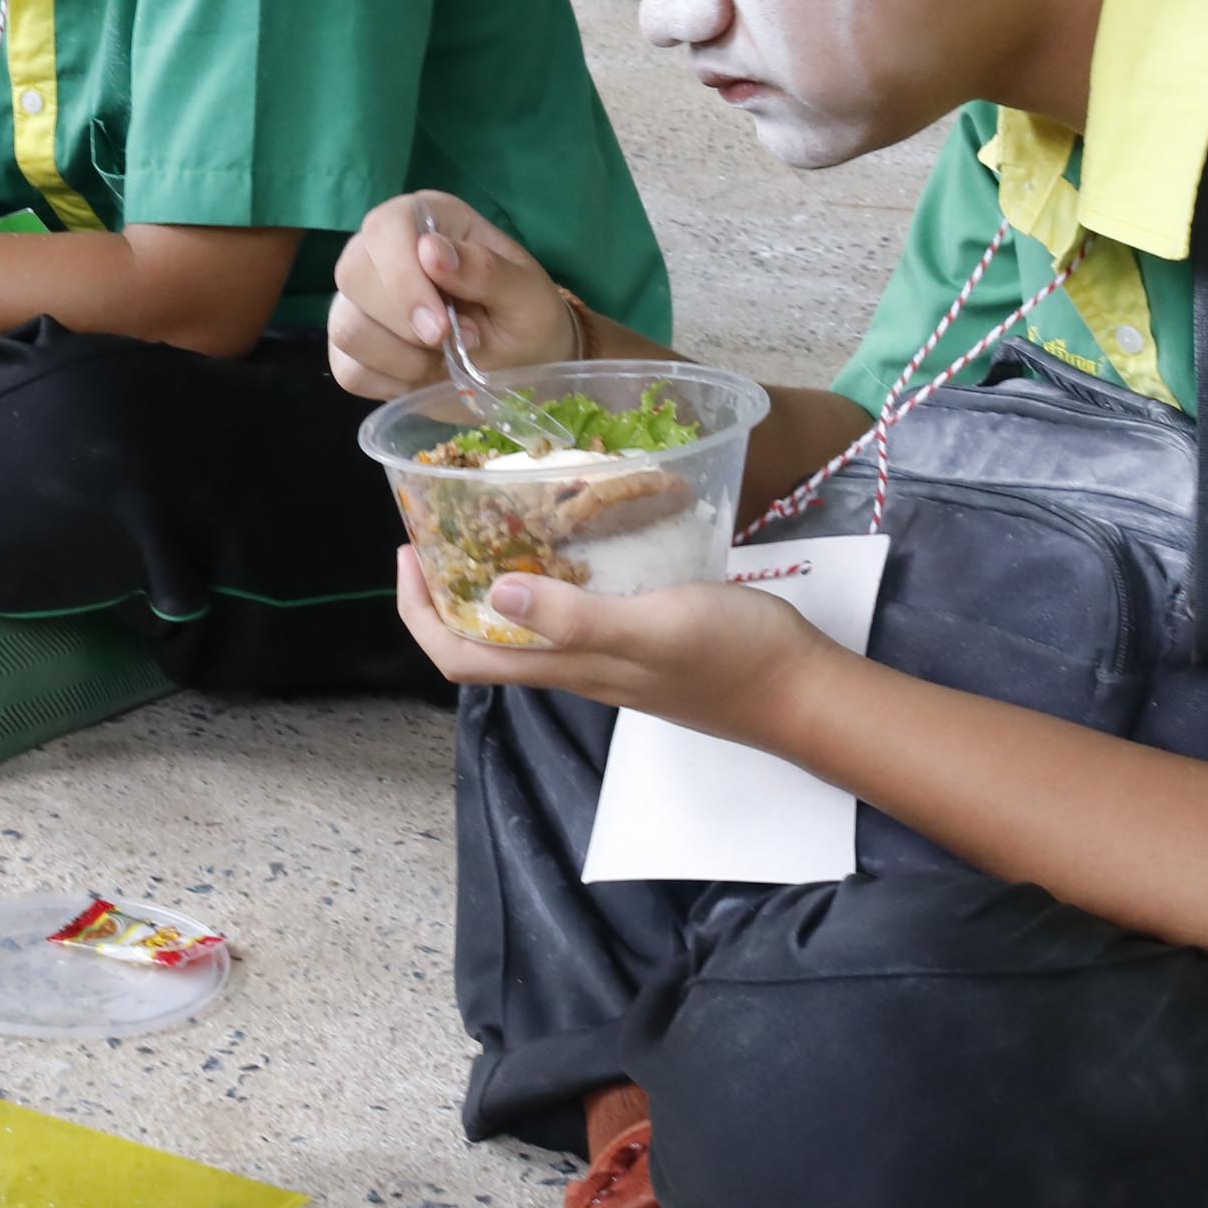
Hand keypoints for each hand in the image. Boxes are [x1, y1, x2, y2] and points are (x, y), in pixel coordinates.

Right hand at [327, 190, 571, 398]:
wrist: (522, 369)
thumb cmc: (527, 320)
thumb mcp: (528, 297)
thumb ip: (486, 270)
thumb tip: (431, 250)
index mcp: (427, 220)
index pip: (386, 228)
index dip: (403, 278)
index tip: (440, 327)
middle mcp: (383, 251)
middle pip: (353, 275)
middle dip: (404, 325)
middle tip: (455, 344)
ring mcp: (361, 299)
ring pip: (345, 326)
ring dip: (401, 358)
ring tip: (443, 360)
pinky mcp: (352, 345)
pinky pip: (347, 368)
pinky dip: (388, 383)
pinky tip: (422, 377)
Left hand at [389, 547, 835, 742]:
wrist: (799, 686)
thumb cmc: (729, 656)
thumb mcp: (649, 627)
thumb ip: (576, 618)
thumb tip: (493, 595)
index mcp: (564, 667)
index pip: (460, 658)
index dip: (419, 614)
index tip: (409, 553)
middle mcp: (573, 667)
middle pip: (481, 643)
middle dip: (445, 589)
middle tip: (441, 525)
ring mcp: (606, 654)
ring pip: (525, 627)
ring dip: (493, 581)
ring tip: (492, 520)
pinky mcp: (638, 636)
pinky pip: (571, 610)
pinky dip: (549, 575)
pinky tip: (568, 536)